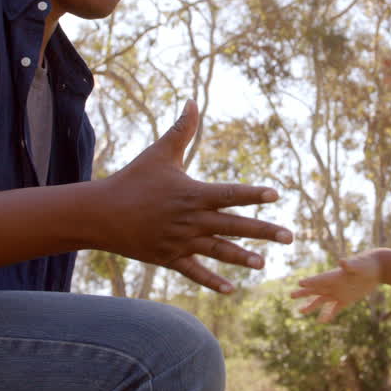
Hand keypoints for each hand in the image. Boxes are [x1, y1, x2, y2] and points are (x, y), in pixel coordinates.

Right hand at [99, 100, 290, 292]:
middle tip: (289, 236)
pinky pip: (194, 272)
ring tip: (263, 264)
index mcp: (193, 194)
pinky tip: (231, 290)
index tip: (275, 194)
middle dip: (263, 231)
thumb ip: (181, 130)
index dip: (253, 194)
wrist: (100, 213)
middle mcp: (191, 220)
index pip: (230, 194)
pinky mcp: (169, 258)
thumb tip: (193, 100)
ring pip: (218, 251)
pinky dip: (212, 281)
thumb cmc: (132, 179)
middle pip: (233, 226)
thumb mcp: (159, 153)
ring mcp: (180, 241)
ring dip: (242, 258)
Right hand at [290, 251, 380, 321]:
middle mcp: (334, 285)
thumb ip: (349, 265)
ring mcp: (339, 292)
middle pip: (315, 290)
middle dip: (304, 293)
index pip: (319, 279)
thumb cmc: (367, 264)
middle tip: (291, 295)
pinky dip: (329, 314)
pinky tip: (322, 321)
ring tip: (301, 311)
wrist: (376, 269)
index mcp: (334, 276)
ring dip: (312, 306)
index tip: (299, 284)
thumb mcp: (359, 266)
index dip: (310, 282)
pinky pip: (335, 308)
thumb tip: (341, 261)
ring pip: (322, 300)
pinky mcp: (346, 299)